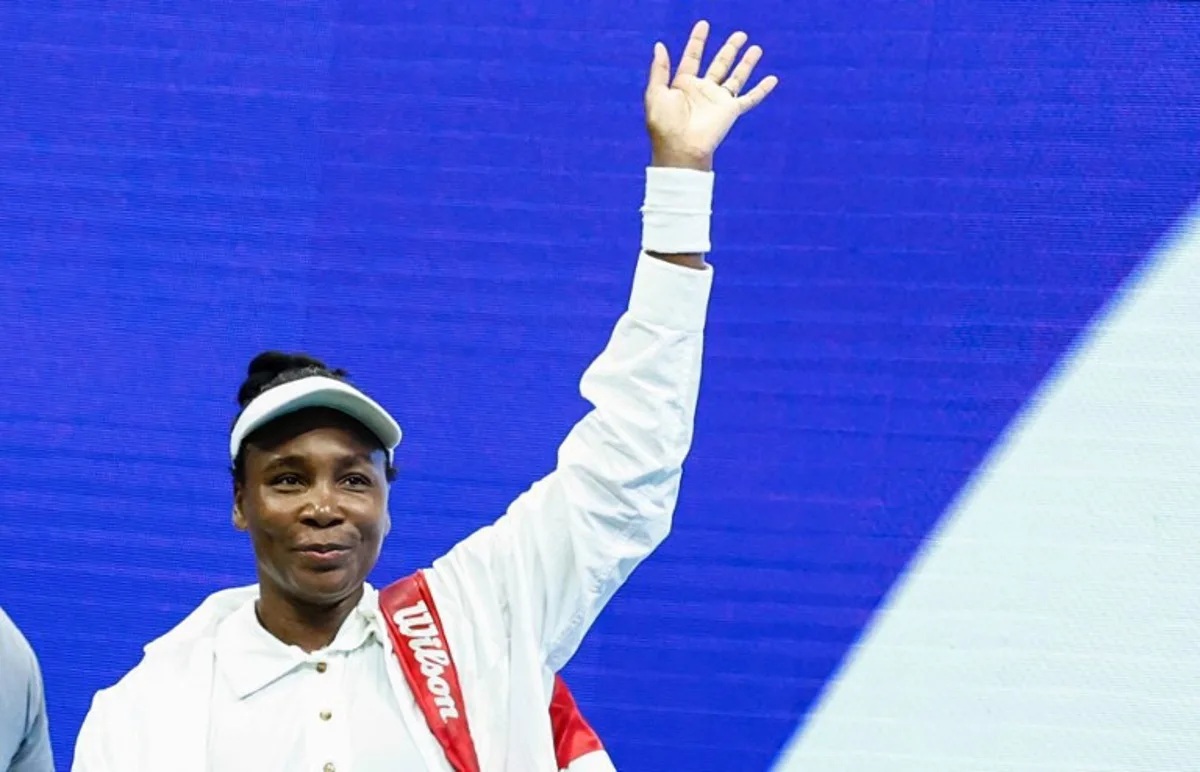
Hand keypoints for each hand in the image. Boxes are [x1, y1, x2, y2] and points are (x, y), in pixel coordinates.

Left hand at [644, 20, 778, 170]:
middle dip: (729, 49)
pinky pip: (750, 98)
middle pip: (719, 64)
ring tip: (756, 48)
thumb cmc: (664, 124)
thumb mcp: (656, 93)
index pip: (693, 58)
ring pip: (736, 77)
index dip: (697, 41)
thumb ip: (659, 69)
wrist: (680, 148)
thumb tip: (659, 45)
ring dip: (746, 63)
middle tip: (740, 34)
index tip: (704, 25)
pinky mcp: (731, 111)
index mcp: (684, 85)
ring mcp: (718, 101)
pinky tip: (773, 79)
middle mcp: (703, 91)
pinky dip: (762, 89)